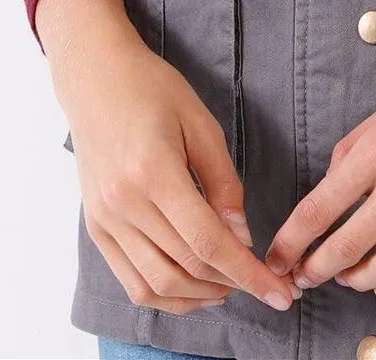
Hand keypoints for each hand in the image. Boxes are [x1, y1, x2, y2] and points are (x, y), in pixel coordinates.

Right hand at [59, 27, 298, 316]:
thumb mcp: (201, 123)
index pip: (208, 242)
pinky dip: (166, 295)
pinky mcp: (97, 228)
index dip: (248, 273)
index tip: (280, 291)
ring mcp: (105, 221)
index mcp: (154, 173)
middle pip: (186, 267)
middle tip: (264, 283)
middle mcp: (124, 204)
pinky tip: (194, 286)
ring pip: (157, 286)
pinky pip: (131, 282)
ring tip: (232, 285)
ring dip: (200, 296)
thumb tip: (242, 236)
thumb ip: (224, 182)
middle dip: (233, 285)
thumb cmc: (152, 90)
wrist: (95, 78)